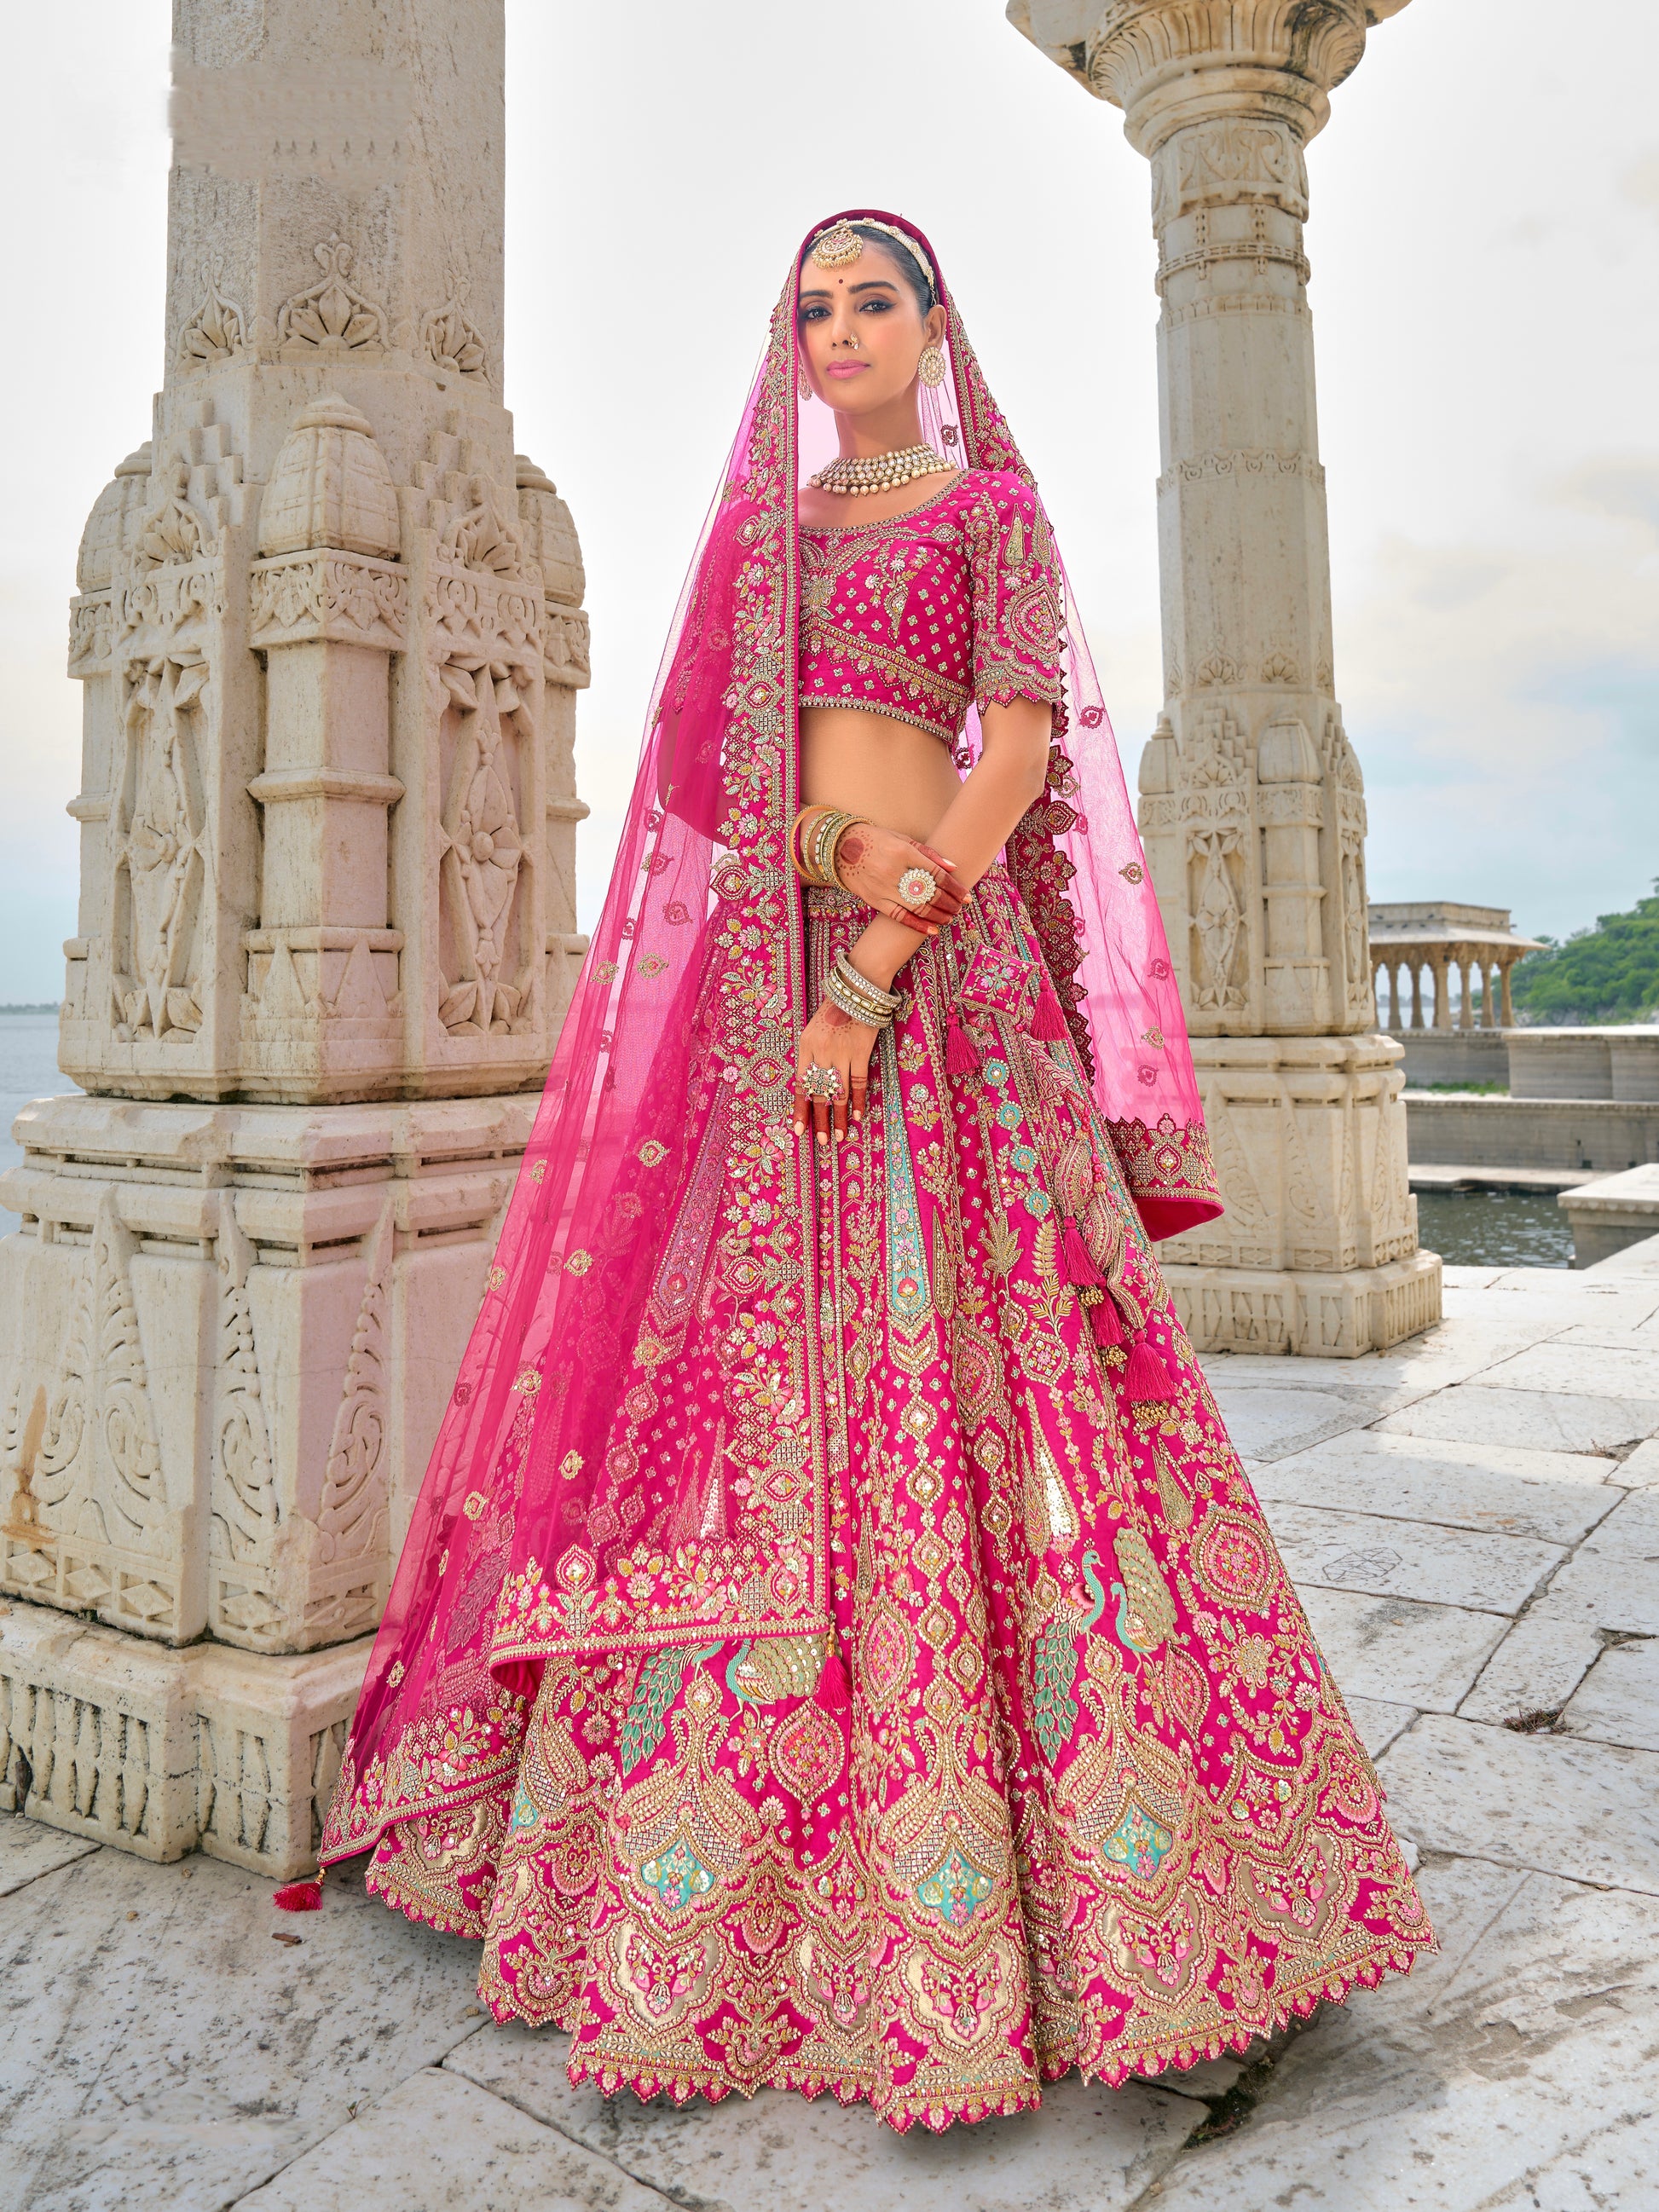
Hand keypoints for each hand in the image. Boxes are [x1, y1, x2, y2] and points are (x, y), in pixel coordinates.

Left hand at [793, 995, 878, 1145]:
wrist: (856, 989)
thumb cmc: (833, 1009)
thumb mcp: (813, 1030)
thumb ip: (811, 1056)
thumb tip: (811, 1086)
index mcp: (805, 1047)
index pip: (800, 1085)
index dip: (800, 1109)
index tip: (799, 1130)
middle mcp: (821, 1052)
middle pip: (819, 1093)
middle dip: (819, 1119)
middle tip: (821, 1141)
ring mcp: (841, 1053)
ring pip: (838, 1092)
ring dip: (837, 1116)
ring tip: (837, 1136)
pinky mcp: (861, 1051)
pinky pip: (859, 1082)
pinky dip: (857, 1100)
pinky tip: (855, 1116)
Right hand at [833, 821, 964, 935]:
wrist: (840, 847)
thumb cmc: (875, 840)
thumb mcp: (902, 839)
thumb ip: (927, 853)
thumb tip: (952, 867)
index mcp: (903, 852)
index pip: (936, 874)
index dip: (954, 887)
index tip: (966, 895)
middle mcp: (894, 871)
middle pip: (930, 893)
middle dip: (950, 903)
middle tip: (961, 907)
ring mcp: (884, 888)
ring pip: (918, 907)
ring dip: (938, 915)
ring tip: (950, 918)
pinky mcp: (875, 900)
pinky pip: (899, 917)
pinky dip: (918, 925)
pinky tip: (932, 929)